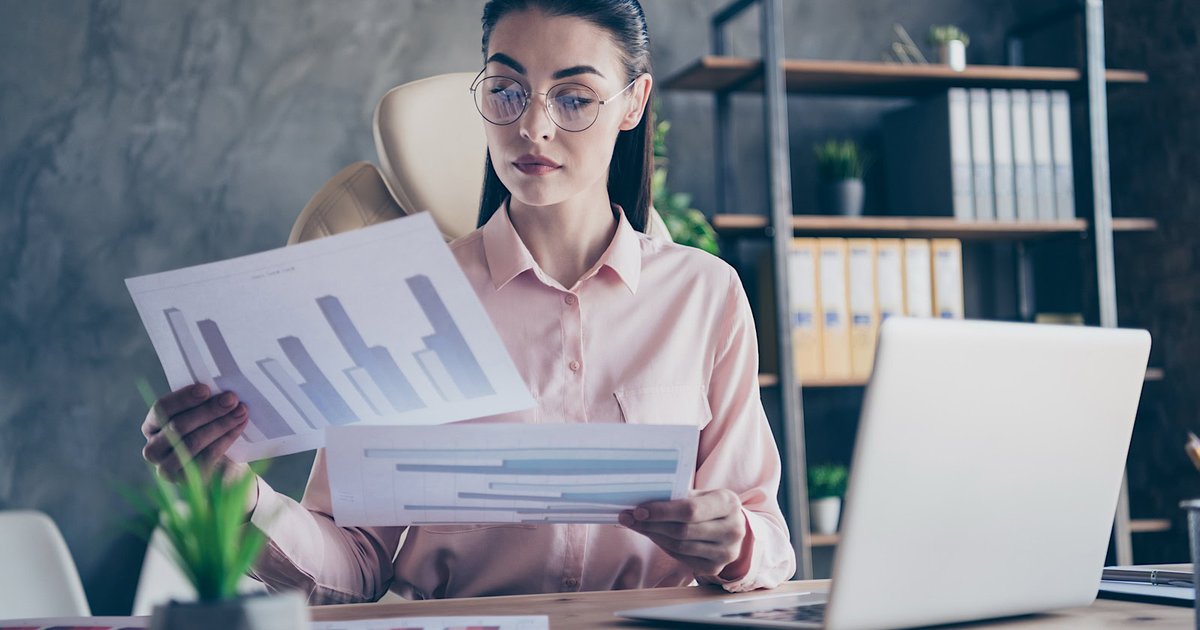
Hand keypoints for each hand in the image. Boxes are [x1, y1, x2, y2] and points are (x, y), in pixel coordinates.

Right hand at [141, 384, 249, 483]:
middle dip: (208, 410)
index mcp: (152, 427)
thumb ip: (202, 405)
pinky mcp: (184, 480)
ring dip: (220, 423)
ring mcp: (166, 467)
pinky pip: (207, 455)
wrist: (223, 471)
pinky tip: (239, 426)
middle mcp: (153, 448)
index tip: (206, 389)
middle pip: (178, 426)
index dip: (183, 398)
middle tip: (231, 399)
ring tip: (240, 411)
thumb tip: (220, 391)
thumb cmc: (209, 436)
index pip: (161, 409)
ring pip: (193, 441)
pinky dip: (226, 438)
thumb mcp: (201, 418)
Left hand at [619, 488, 752, 578]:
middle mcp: (732, 530)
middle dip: (651, 524)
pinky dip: (664, 547)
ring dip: (654, 536)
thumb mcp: (702, 494)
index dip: (661, 511)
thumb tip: (643, 499)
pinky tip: (654, 536)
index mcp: (728, 503)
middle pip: (682, 531)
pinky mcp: (715, 568)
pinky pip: (682, 558)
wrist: (732, 527)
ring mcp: (726, 552)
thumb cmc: (710, 506)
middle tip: (629, 517)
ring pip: (679, 546)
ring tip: (636, 525)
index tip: (638, 510)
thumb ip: (679, 496)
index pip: (690, 510)